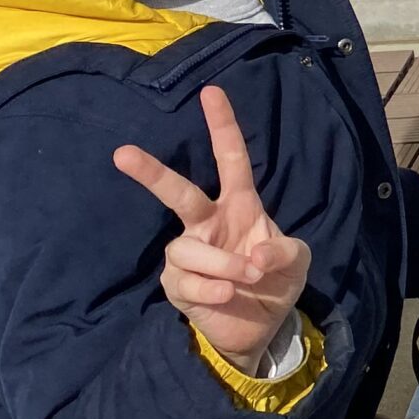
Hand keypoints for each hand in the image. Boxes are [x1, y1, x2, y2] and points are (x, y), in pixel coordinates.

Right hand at [113, 86, 309, 373]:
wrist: (262, 326)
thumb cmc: (276, 281)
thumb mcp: (295, 260)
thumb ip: (282, 251)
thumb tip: (253, 256)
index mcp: (239, 205)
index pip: (231, 159)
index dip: (223, 126)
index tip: (212, 92)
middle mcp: (208, 223)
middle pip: (179, 193)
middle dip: (152, 173)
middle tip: (123, 154)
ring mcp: (189, 253)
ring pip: (188, 248)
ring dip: (222, 263)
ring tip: (245, 278)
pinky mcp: (177, 284)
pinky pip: (188, 281)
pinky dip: (214, 290)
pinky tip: (228, 296)